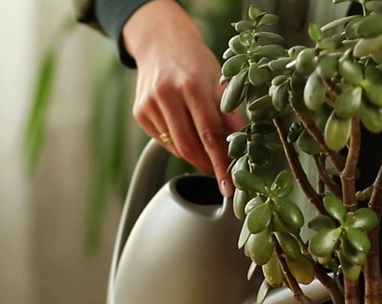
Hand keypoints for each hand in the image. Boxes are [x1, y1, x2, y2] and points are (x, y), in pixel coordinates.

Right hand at [123, 0, 245, 195]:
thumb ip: (230, 111)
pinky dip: (179, 146)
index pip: (210, 133)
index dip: (221, 162)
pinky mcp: (139, 113)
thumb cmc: (195, 62)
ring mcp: (150, 104)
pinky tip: (187, 134)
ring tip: (208, 151)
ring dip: (196, 156)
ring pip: (176, 147)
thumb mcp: (219, 79)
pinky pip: (164, 142)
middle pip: (189, 146)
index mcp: (191, 84)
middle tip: (223, 178)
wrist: (161, 42)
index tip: (231, 184)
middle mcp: (167, 94)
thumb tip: (242, 145)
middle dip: (208, 166)